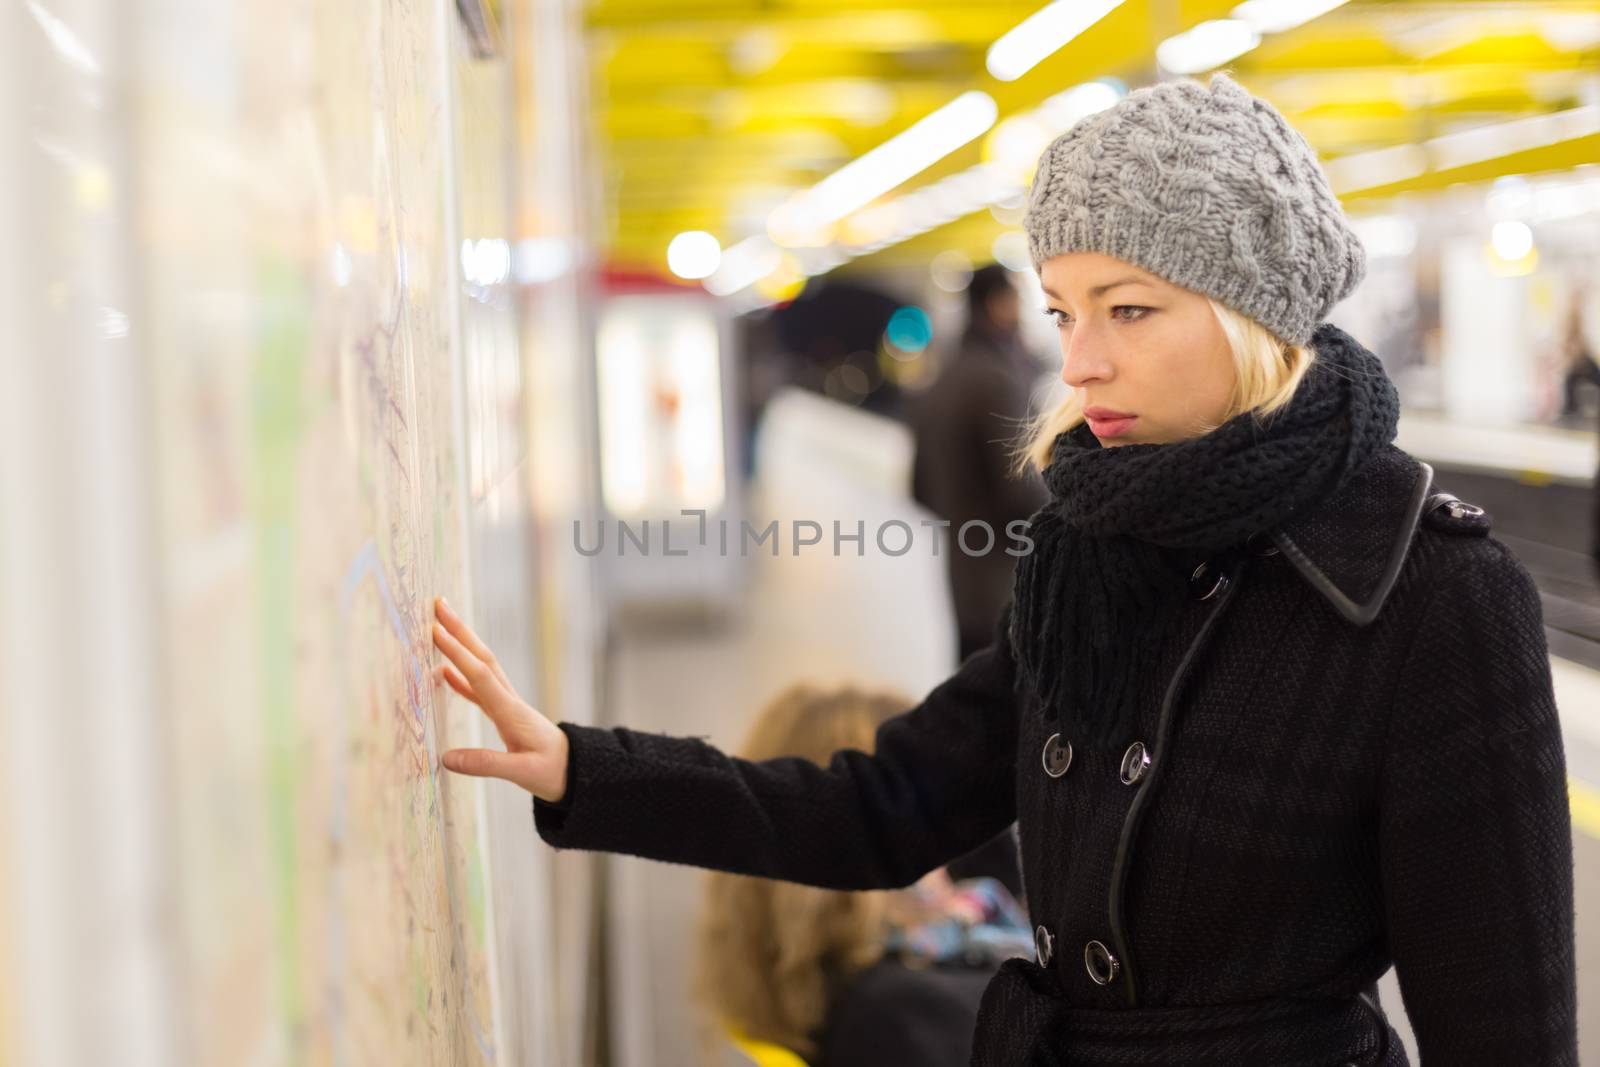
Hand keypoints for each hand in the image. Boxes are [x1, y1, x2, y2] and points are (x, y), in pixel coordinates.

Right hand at [430, 595, 569, 802]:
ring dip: (461, 646)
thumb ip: (486, 764)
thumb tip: (447, 758)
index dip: (457, 653)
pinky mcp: (506, 714)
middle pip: (482, 658)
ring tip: (439, 626)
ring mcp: (508, 705)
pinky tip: (445, 673)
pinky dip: (462, 678)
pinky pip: (480, 689)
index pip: (480, 675)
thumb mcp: (522, 773)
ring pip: (481, 668)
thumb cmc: (553, 772)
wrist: (578, 771)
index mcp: (511, 712)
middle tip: (439, 605)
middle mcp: (509, 701)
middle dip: (460, 631)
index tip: (436, 631)